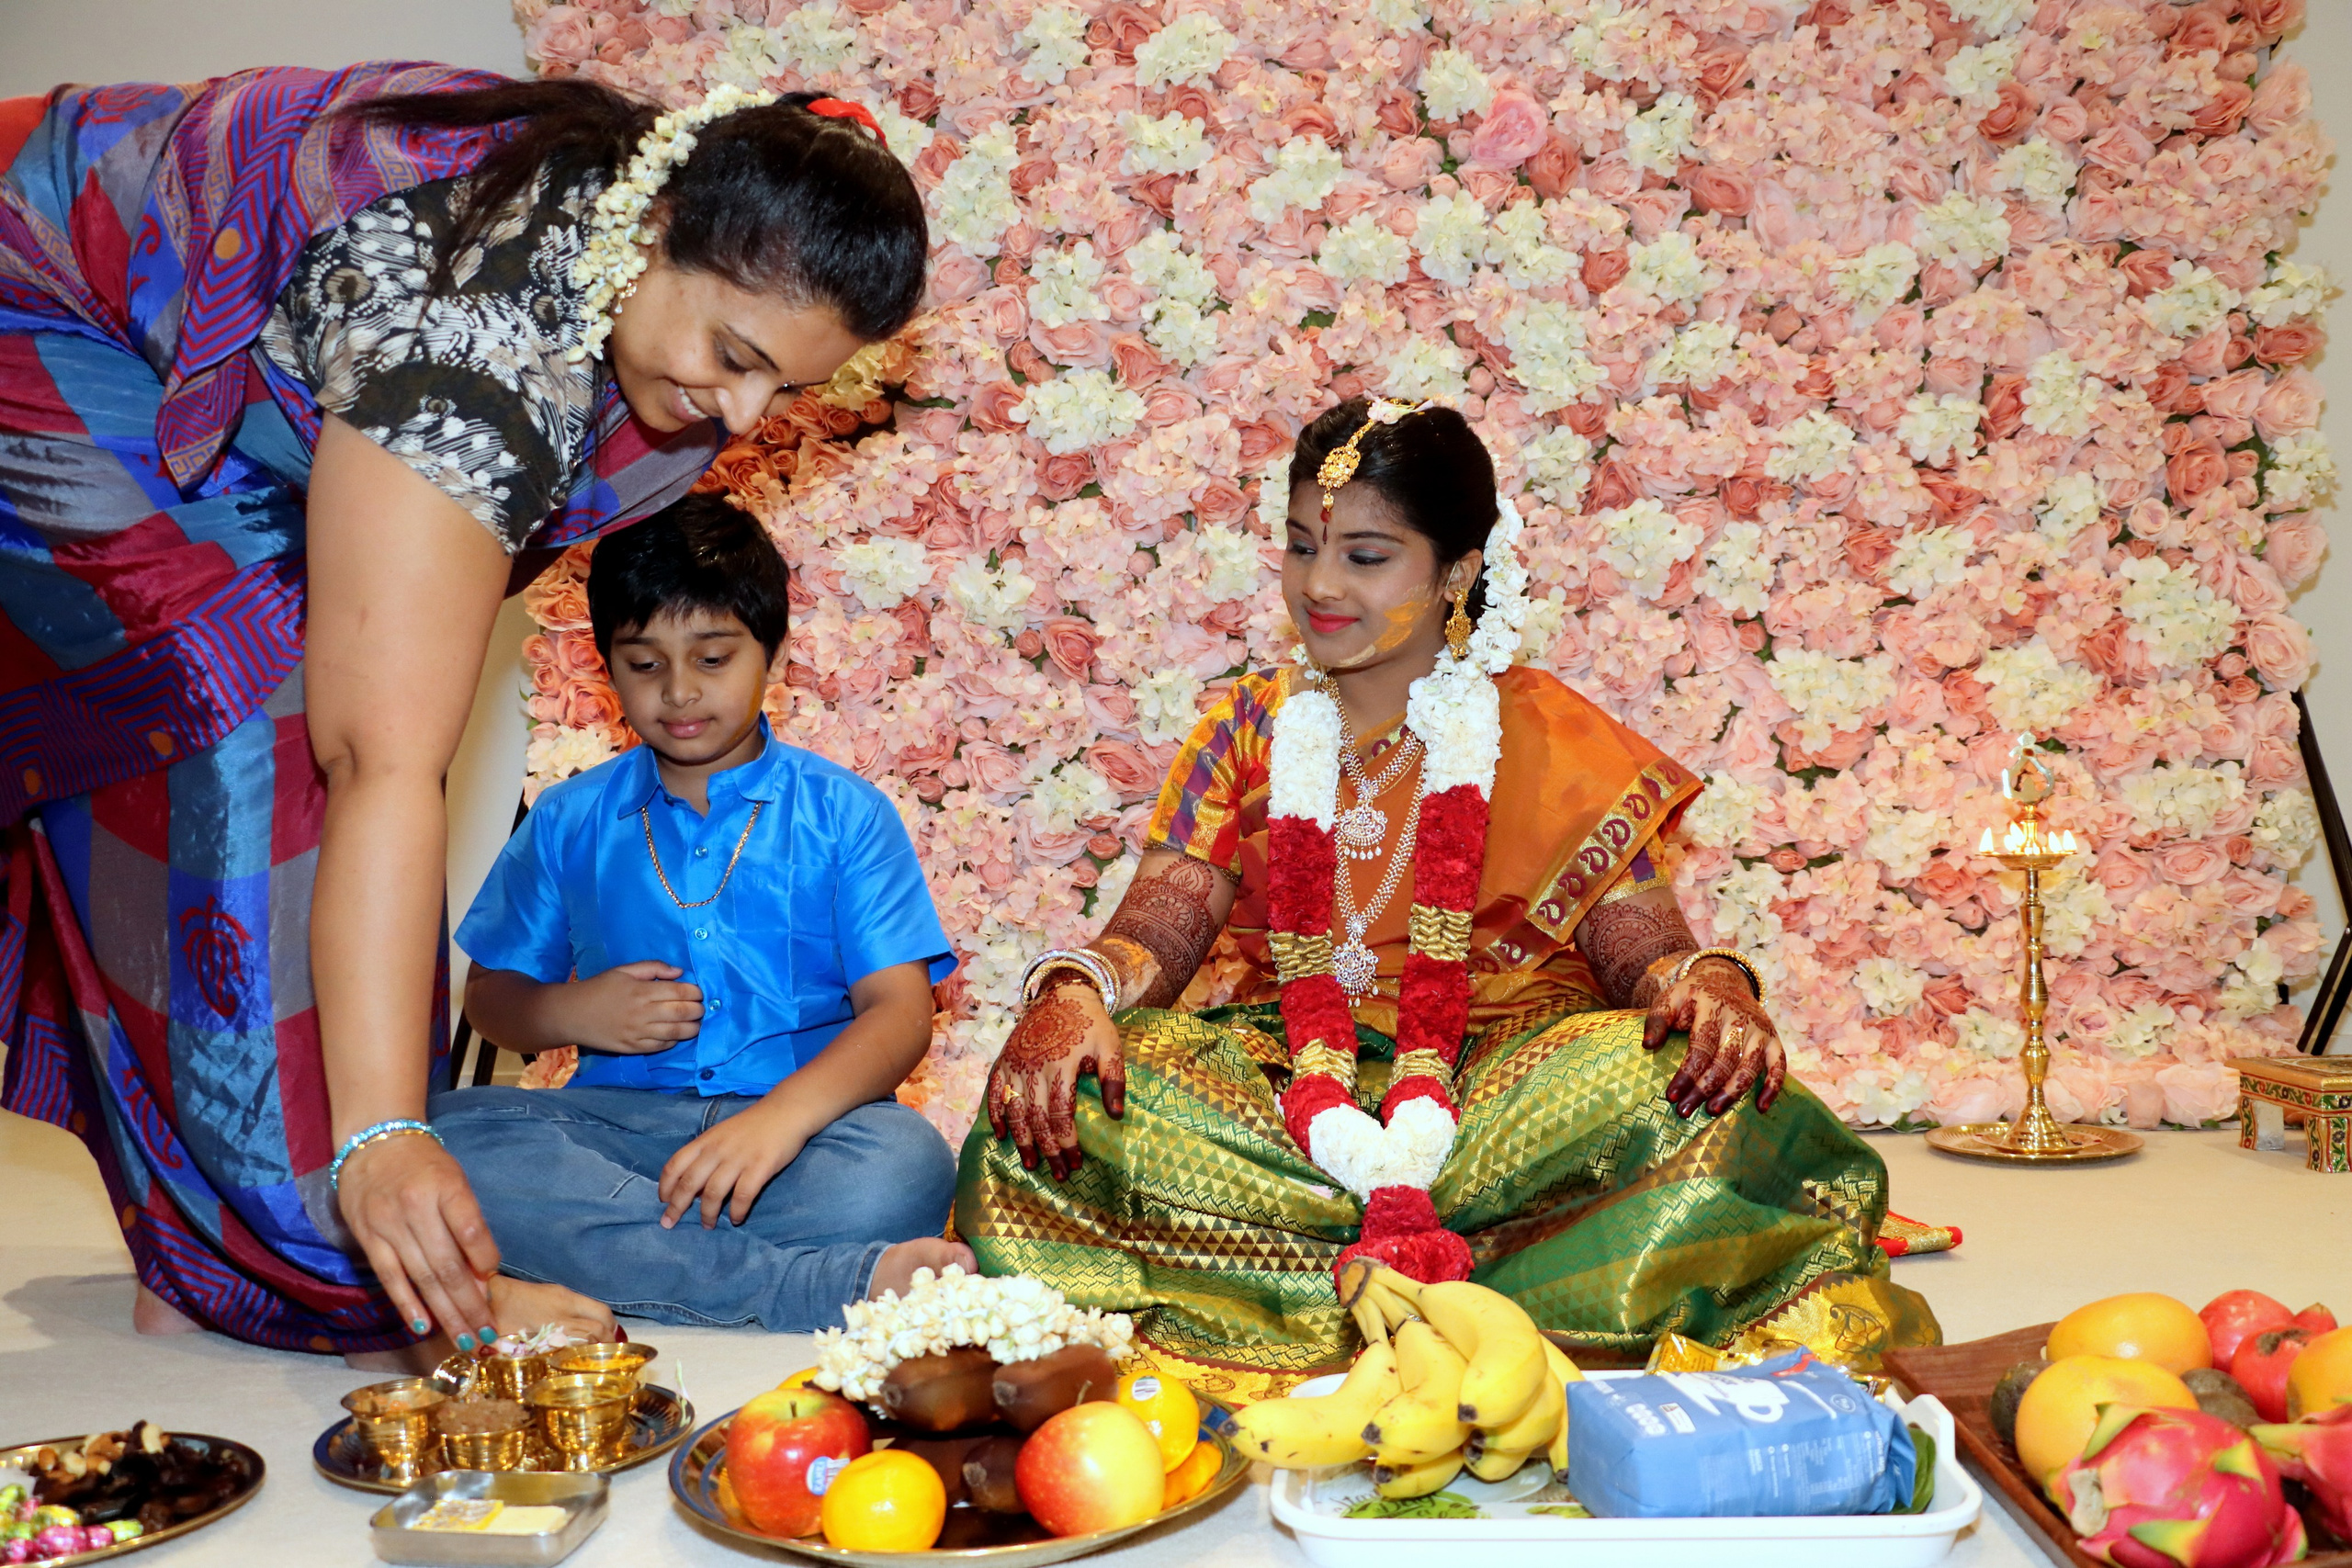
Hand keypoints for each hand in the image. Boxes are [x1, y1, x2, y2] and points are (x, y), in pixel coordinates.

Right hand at [337, 1132, 500, 1345]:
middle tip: (486, 1332)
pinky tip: (424, 1326)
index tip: (494, 1286)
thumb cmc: (425, 1166)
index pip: (471, 1230)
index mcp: (446, 1187)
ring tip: (463, 1338)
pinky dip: (407, 1305)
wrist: (374, 1144)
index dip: (485, 1261)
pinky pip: (390, 1279)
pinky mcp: (367, 1239)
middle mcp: (416, 1208)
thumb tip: (483, 1275)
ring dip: (444, 1313)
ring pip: (421, 1278)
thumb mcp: (455, 1181)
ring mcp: (388, 1225)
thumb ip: (468, 1225)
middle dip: (469, 1304)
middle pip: (447, 1265)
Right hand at [571, 961, 702, 1053]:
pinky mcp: (633, 1048)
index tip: (699, 992)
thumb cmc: (599, 988)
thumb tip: (680, 972)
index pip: (681, 992)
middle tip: (701, 1008)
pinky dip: (674, 1041)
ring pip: (676, 1033)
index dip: (696, 992)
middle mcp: (643, 1013)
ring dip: (692, 1028)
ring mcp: (638, 1033)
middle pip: (683, 1013)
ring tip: (696, 1023)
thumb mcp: (624, 970)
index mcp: (642, 991)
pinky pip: (661, 1046)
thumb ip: (653, 967)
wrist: (572, 1014)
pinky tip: (677, 1035)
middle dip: (698, 1010)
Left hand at [658, 1099, 807, 1229]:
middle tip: (669, 1223)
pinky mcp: (760, 1167)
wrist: (787, 1110)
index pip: (675, 1165)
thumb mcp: (722, 1134)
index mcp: (705, 1141)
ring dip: (707, 1214)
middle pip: (689, 1183)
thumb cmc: (753, 1125)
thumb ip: (706, 1155)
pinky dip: (737, 1211)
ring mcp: (738, 1159)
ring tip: (708, 1225)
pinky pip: (743, 1196)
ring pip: (713, 1193)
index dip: (665, 1186)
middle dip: (676, 1207)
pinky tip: (736, 1219)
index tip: (663, 1201)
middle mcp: (717, 1150)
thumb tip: (694, 1187)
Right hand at [985, 975, 1123, 1180]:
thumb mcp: (1110, 1046)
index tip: (1076, 1162)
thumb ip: (1113, 1079)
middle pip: (1037, 1117)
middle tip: (1059, 1174)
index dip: (1067, 1140)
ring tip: (1030, 1164)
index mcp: (1060, 1064)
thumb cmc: (1090, 1023)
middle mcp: (1033, 1066)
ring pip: (1014, 1109)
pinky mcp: (1004, 1060)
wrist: (1062, 992)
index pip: (1061, 1112)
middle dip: (1048, 1149)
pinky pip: (995, 1092)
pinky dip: (996, 1115)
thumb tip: (1116, 1115)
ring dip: (1022, 1140)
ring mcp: (1015, 1064)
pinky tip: (1001, 1136)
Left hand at [1641, 957, 1783, 1116]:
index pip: (1700, 1047)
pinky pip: (1779, 1065)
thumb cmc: (1694, 996)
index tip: (1671, 1095)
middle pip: (1724, 1061)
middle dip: (1703, 1089)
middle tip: (1685, 1110)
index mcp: (1713, 1008)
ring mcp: (1760, 1029)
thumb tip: (1648, 1045)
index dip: (1686, 1073)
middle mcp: (1740, 1019)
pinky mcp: (1773, 1038)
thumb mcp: (1672, 997)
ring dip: (1732, 1092)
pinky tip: (1761, 1107)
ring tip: (1712, 1110)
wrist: (1726, 980)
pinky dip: (1773, 1086)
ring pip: (1749, 1066)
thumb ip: (1658, 1019)